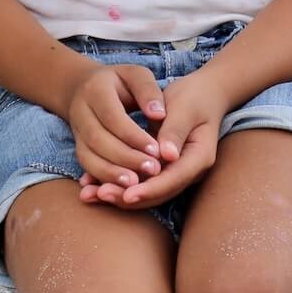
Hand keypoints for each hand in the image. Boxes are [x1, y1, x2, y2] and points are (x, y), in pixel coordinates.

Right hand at [64, 63, 167, 189]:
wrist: (84, 87)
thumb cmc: (120, 82)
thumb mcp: (135, 75)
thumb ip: (148, 91)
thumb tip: (160, 114)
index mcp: (95, 89)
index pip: (112, 116)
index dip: (133, 135)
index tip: (157, 150)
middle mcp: (80, 111)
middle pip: (98, 139)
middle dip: (125, 157)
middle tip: (153, 170)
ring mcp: (76, 130)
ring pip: (88, 155)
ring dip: (111, 172)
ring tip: (136, 185)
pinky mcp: (78, 145)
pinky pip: (86, 165)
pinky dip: (103, 177)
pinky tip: (122, 187)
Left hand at [79, 70, 227, 209]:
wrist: (200, 95)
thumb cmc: (192, 98)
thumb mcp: (184, 109)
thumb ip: (174, 131)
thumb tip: (167, 155)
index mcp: (199, 157)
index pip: (173, 179)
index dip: (150, 189)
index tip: (128, 194)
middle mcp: (188, 170)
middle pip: (158, 192)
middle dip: (129, 196)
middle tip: (101, 195)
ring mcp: (174, 171)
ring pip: (146, 190)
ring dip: (119, 194)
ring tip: (90, 194)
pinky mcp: (160, 167)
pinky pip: (139, 180)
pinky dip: (117, 183)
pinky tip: (93, 185)